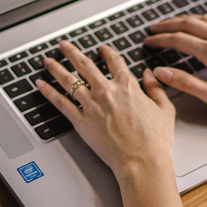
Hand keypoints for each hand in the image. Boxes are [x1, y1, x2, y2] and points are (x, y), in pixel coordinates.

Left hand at [37, 41, 175, 177]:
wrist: (141, 161)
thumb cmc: (154, 140)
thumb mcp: (164, 109)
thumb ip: (156, 88)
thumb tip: (149, 74)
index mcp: (128, 86)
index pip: (114, 61)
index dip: (106, 52)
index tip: (101, 49)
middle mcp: (107, 91)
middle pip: (85, 65)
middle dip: (72, 53)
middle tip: (64, 46)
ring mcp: (91, 105)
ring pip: (69, 80)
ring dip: (56, 68)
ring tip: (48, 61)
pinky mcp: (80, 121)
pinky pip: (60, 102)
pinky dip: (49, 92)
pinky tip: (41, 85)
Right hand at [144, 14, 206, 122]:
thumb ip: (187, 83)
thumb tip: (163, 73)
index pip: (179, 39)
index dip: (160, 40)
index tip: (148, 41)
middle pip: (189, 23)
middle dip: (168, 24)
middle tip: (153, 28)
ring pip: (203, 19)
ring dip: (184, 20)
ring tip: (171, 24)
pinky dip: (201, 21)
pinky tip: (199, 26)